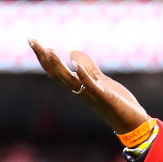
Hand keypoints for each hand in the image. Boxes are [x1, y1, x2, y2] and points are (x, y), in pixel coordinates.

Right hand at [28, 39, 148, 134]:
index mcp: (77, 86)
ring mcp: (89, 94)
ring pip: (68, 80)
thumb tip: (72, 51)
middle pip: (56, 74)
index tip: (32, 40)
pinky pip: (89, 85)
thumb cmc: (115, 102)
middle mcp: (79, 91)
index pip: (54, 71)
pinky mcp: (103, 96)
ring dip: (57, 65)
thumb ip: (87, 67)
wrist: (130, 121)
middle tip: (32, 41)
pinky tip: (74, 62)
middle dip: (43, 57)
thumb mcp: (100, 81)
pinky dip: (81, 74)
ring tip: (49, 50)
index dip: (42, 57)